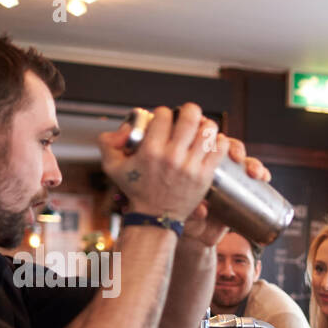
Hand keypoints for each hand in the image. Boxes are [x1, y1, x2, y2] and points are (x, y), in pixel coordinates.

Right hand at [98, 103, 227, 220]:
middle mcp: (172, 156)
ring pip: (208, 130)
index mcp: (151, 150)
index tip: (164, 120)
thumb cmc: (136, 190)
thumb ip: (108, 142)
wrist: (156, 217)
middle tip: (188, 116)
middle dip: (189, 111)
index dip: (164, 112)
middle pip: (190, 117)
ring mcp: (191, 166)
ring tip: (201, 128)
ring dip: (206, 125)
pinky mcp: (205, 176)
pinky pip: (220, 149)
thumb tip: (126, 128)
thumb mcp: (112, 166)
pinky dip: (219, 141)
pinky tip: (213, 141)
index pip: (164, 115)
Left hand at [182, 137, 270, 246]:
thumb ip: (191, 211)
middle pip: (229, 148)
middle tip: (237, 157)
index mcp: (197, 162)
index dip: (213, 138)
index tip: (214, 140)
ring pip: (245, 161)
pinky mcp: (245, 190)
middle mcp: (216, 167)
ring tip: (255, 172)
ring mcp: (232, 178)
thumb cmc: (183, 216)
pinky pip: (256, 178)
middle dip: (237, 149)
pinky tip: (265, 177)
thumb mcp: (184, 211)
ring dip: (252, 162)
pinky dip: (263, 174)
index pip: (206, 142)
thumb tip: (203, 211)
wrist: (195, 234)